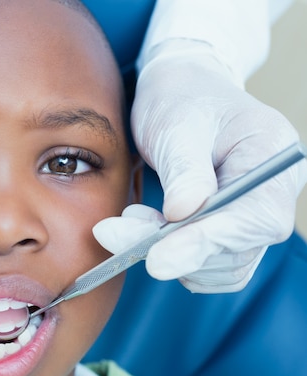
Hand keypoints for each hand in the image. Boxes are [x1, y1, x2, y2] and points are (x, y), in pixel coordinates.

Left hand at [93, 40, 306, 292]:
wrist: (181, 96)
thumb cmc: (180, 102)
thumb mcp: (175, 127)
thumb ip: (183, 172)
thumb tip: (182, 215)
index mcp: (273, 153)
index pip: (255, 217)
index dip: (207, 242)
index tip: (156, 258)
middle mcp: (274, 192)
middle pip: (236, 249)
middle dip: (172, 248)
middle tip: (112, 231)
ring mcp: (255, 216)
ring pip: (218, 267)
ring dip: (167, 253)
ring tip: (130, 218)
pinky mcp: (232, 234)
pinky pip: (207, 268)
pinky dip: (172, 257)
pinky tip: (145, 228)